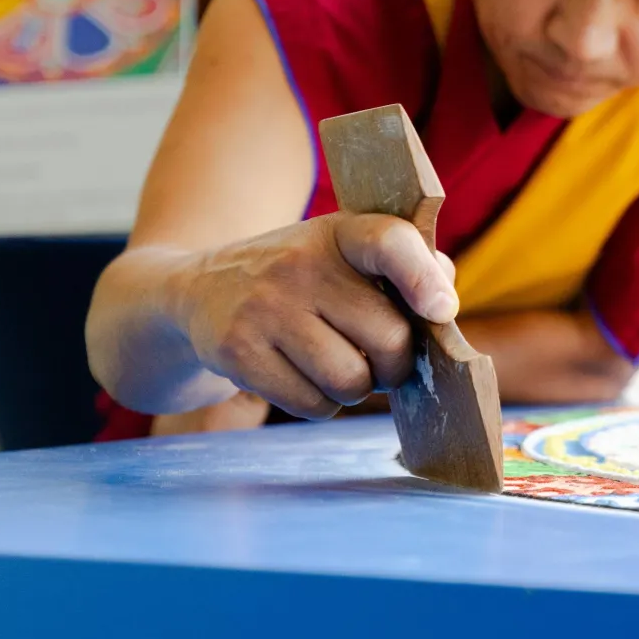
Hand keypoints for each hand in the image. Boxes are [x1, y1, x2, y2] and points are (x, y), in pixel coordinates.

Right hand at [169, 213, 459, 419]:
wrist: (196, 290)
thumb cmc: (300, 277)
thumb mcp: (343, 252)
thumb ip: (405, 265)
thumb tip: (442, 300)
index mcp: (338, 233)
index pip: (390, 242)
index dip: (423, 278)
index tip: (441, 311)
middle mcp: (300, 265)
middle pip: (388, 337)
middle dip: (397, 363)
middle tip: (385, 362)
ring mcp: (264, 309)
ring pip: (351, 380)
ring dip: (359, 388)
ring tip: (345, 369)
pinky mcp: (237, 352)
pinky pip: (312, 404)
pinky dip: (323, 404)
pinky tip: (308, 379)